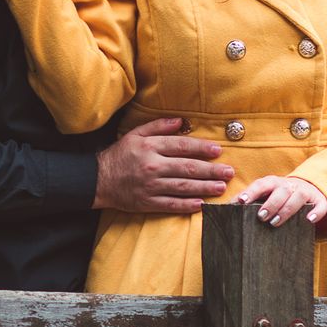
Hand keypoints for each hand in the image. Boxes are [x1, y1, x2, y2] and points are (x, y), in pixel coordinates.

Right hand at [94, 117, 234, 213]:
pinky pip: (171, 204)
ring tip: (221, 188)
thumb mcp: (135, 135)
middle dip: (211, 170)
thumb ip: (158, 126)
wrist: (97, 180)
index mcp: (150, 147)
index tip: (218, 150)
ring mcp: (150, 186)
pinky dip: (187, 205)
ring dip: (205, 188)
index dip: (201, 148)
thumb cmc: (119, 155)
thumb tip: (181, 121)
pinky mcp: (147, 203)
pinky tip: (201, 205)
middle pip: (187, 168)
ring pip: (183, 187)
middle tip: (228, 172)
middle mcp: (152, 166)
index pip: (181, 147)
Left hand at [235, 175, 326, 229]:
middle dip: (270, 203)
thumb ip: (248, 199)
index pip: (261, 184)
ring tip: (276, 222)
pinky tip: (309, 220)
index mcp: (273, 182)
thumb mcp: (264, 195)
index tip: (241, 201)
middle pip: (280, 191)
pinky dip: (315, 212)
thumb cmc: (278, 195)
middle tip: (261, 217)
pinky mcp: (319, 201)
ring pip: (298, 197)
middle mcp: (289, 185)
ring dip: (287, 209)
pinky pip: (320, 205)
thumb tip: (226, 207)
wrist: (307, 188)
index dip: (251, 192)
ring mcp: (305, 192)